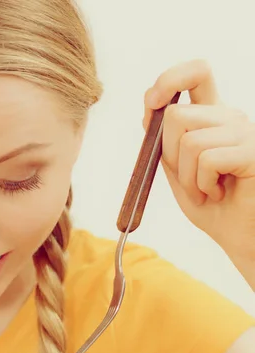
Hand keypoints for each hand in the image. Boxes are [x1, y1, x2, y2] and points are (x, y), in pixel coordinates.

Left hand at [143, 59, 254, 287]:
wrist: (239, 236)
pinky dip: (203, 185)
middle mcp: (230, 117)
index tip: (151, 103)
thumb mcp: (178, 171)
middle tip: (189, 180)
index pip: (196, 73)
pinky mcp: (252, 151)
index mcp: (212, 117)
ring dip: (187, 178)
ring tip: (206, 191)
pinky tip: (218, 193)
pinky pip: (208, 159)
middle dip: (170, 155)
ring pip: (189, 142)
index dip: (169, 80)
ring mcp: (244, 132)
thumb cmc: (211, 205)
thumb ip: (165, 142)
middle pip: (177, 115)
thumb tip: (151, 109)